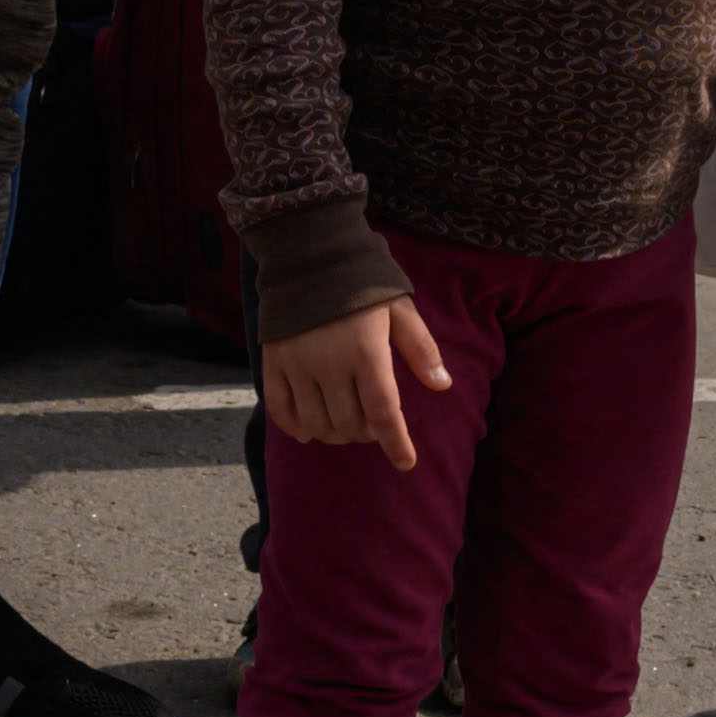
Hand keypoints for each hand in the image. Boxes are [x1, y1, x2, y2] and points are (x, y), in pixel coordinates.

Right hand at [264, 296, 455, 469]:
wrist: (308, 253)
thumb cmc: (362, 280)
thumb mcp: (399, 307)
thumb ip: (420, 348)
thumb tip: (442, 386)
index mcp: (366, 353)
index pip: (383, 412)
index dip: (396, 443)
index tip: (406, 463)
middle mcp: (330, 366)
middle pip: (350, 423)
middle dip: (367, 434)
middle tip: (374, 424)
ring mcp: (297, 366)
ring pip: (317, 423)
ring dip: (335, 434)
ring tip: (345, 427)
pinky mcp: (273, 363)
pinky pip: (281, 410)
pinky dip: (296, 429)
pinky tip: (309, 432)